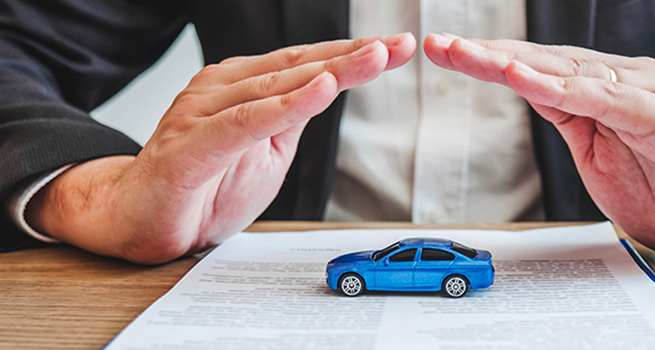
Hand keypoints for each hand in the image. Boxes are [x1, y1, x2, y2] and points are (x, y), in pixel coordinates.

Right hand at [27, 34, 416, 263]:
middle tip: (398, 46)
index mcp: (242, 88)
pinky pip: (244, 123)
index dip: (353, 55)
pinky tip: (319, 92)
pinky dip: (284, 107)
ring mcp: (202, 113)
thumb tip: (330, 89)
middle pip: (298, 67)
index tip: (397, 48)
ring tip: (373, 58)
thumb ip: (293, 120)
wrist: (138, 220)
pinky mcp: (190, 146)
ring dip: (328, 72)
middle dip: (354, 56)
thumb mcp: (267, 152)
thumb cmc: (204, 187)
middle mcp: (221, 89)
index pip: (306, 65)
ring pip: (275, 87)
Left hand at [424, 33, 654, 266]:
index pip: (536, 69)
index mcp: (603, 90)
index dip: (488, 60)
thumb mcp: (597, 154)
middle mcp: (624, 81)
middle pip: (545, 62)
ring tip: (470, 55)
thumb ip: (569, 119)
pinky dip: (565, 88)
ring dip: (516, 64)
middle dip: (488, 54)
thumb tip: (528, 91)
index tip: (444, 52)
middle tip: (441, 44)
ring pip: (571, 72)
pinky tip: (528, 80)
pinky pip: (608, 100)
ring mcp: (648, 94)